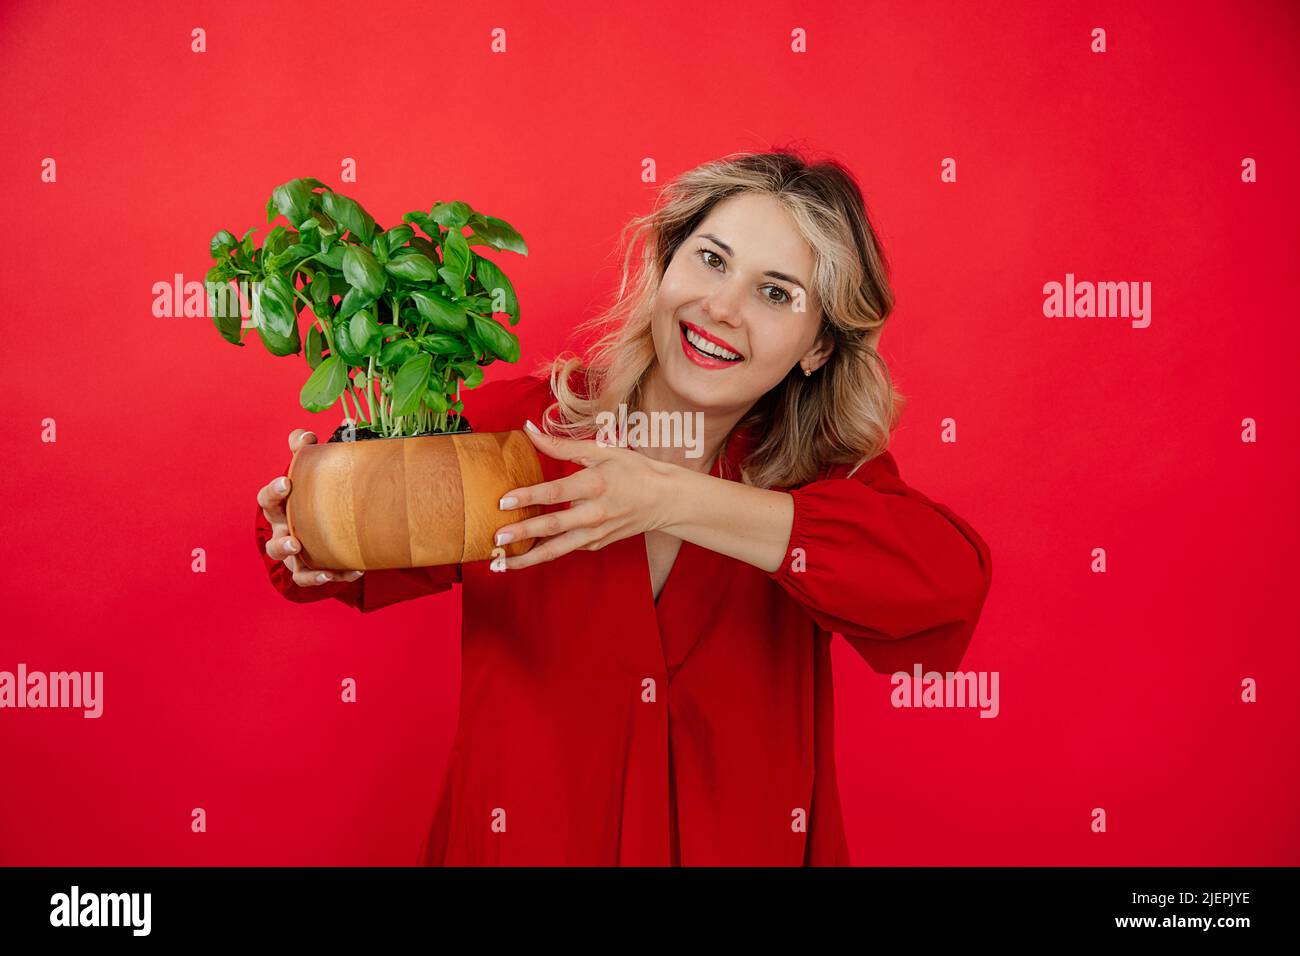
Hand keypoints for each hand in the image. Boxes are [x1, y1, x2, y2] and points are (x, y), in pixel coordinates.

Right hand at [258, 428, 364, 586]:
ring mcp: (296, 555)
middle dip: (282, 543)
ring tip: (318, 568)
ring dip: (302, 570)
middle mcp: (283, 533)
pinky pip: (314, 578)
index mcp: (281, 507)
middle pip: (273, 542)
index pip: (267, 500)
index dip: (273, 491)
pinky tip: (354, 570)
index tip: (287, 482)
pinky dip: (331, 576)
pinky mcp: (313, 569)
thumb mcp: (311, 470)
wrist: (324, 522)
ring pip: (291, 566)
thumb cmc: (312, 494)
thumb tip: (321, 429)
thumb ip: (308, 449)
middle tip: (295, 541)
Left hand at [490, 420, 678, 570]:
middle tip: (496, 538)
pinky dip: (544, 554)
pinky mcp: (596, 545)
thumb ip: (561, 444)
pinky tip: (522, 557)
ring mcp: (596, 533)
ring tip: (502, 563)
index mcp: (595, 484)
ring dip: (528, 558)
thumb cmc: (633, 470)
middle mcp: (595, 513)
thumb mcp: (601, 450)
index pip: (555, 492)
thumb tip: (528, 429)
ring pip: (558, 550)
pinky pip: (567, 550)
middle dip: (523, 533)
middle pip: (553, 526)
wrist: (665, 500)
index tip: (503, 501)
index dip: (528, 496)